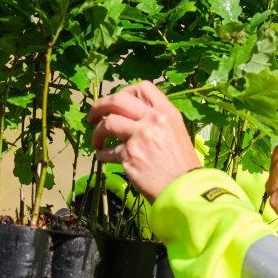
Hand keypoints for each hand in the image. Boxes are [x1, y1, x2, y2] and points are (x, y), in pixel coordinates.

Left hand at [88, 81, 203, 199]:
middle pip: (117, 100)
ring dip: (97, 133)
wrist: (184, 189)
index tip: (116, 103)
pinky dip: (102, 154)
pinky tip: (103, 157)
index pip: (142, 87)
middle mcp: (153, 119)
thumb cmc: (181, 165)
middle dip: (99, 106)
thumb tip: (132, 115)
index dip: (124, 92)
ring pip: (107, 123)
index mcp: (167, 112)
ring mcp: (140, 136)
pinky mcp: (129, 155)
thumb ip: (157, 120)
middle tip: (93, 116)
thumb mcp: (176, 132)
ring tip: (97, 142)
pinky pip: (107, 151)